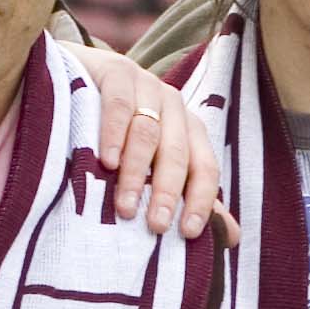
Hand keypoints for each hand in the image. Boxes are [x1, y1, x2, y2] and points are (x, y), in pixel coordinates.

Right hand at [68, 42, 235, 242]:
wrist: (77, 73)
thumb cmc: (118, 131)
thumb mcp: (153, 161)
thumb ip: (190, 196)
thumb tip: (232, 237)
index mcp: (189, 129)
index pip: (206, 167)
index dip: (202, 200)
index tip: (189, 233)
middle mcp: (174, 106)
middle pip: (178, 153)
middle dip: (168, 192)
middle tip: (156, 225)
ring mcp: (147, 85)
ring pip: (148, 132)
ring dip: (137, 172)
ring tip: (126, 206)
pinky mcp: (116, 71)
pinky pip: (120, 105)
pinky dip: (114, 134)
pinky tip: (107, 161)